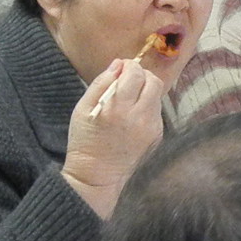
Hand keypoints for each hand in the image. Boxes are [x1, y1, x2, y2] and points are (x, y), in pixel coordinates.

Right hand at [62, 53, 167, 216]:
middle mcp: (139, 117)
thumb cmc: (85, 141)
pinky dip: (147, 108)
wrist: (97, 176)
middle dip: (142, 75)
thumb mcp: (82, 108)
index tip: (122, 69)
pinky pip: (156, 112)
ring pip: (158, 96)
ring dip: (146, 91)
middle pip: (154, 81)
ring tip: (129, 101)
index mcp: (118, 108)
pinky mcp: (157, 136)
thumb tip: (118, 64)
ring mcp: (152, 128)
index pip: (135, 73)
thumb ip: (101, 83)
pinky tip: (132, 118)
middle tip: (129, 81)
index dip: (129, 66)